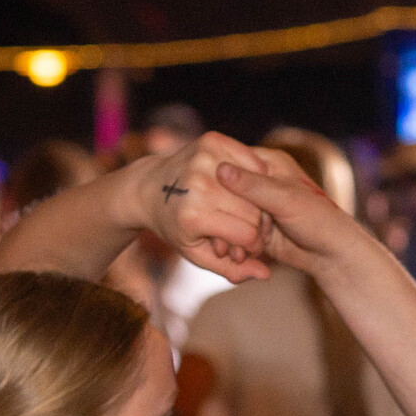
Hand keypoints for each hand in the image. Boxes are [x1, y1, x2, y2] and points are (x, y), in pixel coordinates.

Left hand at [140, 133, 274, 282]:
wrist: (149, 188)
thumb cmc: (176, 226)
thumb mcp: (197, 254)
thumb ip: (231, 269)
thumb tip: (266, 275)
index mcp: (194, 215)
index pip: (247, 235)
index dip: (252, 246)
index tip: (247, 248)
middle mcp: (199, 183)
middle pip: (254, 212)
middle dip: (256, 227)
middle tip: (248, 232)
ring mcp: (205, 158)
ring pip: (256, 188)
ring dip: (256, 204)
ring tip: (245, 214)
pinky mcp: (212, 140)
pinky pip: (252, 161)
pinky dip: (255, 176)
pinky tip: (244, 189)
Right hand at [216, 154, 376, 278]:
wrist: (332, 255)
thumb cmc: (318, 220)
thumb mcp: (285, 199)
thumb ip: (254, 186)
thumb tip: (220, 170)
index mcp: (269, 163)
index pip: (232, 163)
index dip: (219, 181)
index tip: (209, 198)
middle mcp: (260, 182)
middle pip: (226, 191)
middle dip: (224, 213)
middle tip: (222, 234)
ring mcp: (256, 206)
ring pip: (228, 214)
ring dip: (228, 233)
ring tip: (230, 249)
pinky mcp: (255, 227)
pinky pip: (235, 232)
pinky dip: (234, 244)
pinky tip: (236, 255)